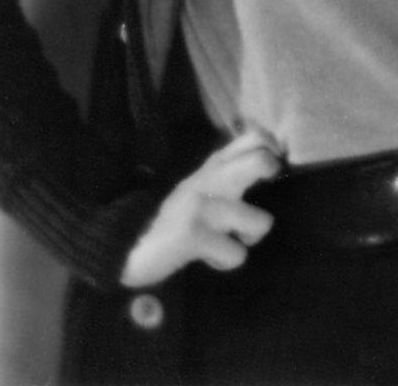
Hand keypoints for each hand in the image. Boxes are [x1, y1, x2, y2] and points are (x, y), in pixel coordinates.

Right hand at [121, 127, 281, 287]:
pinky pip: (235, 254)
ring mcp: (202, 207)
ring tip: (235, 239)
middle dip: (271, 176)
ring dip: (251, 235)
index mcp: (214, 165)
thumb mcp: (200, 185)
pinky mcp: (193, 237)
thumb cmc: (173, 215)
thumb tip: (270, 164)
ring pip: (260, 221)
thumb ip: (228, 171)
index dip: (272, 149)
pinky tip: (211, 258)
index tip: (271, 169)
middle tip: (260, 193)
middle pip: (260, 162)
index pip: (254, 137)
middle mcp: (211, 179)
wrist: (125, 242)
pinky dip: (227, 261)